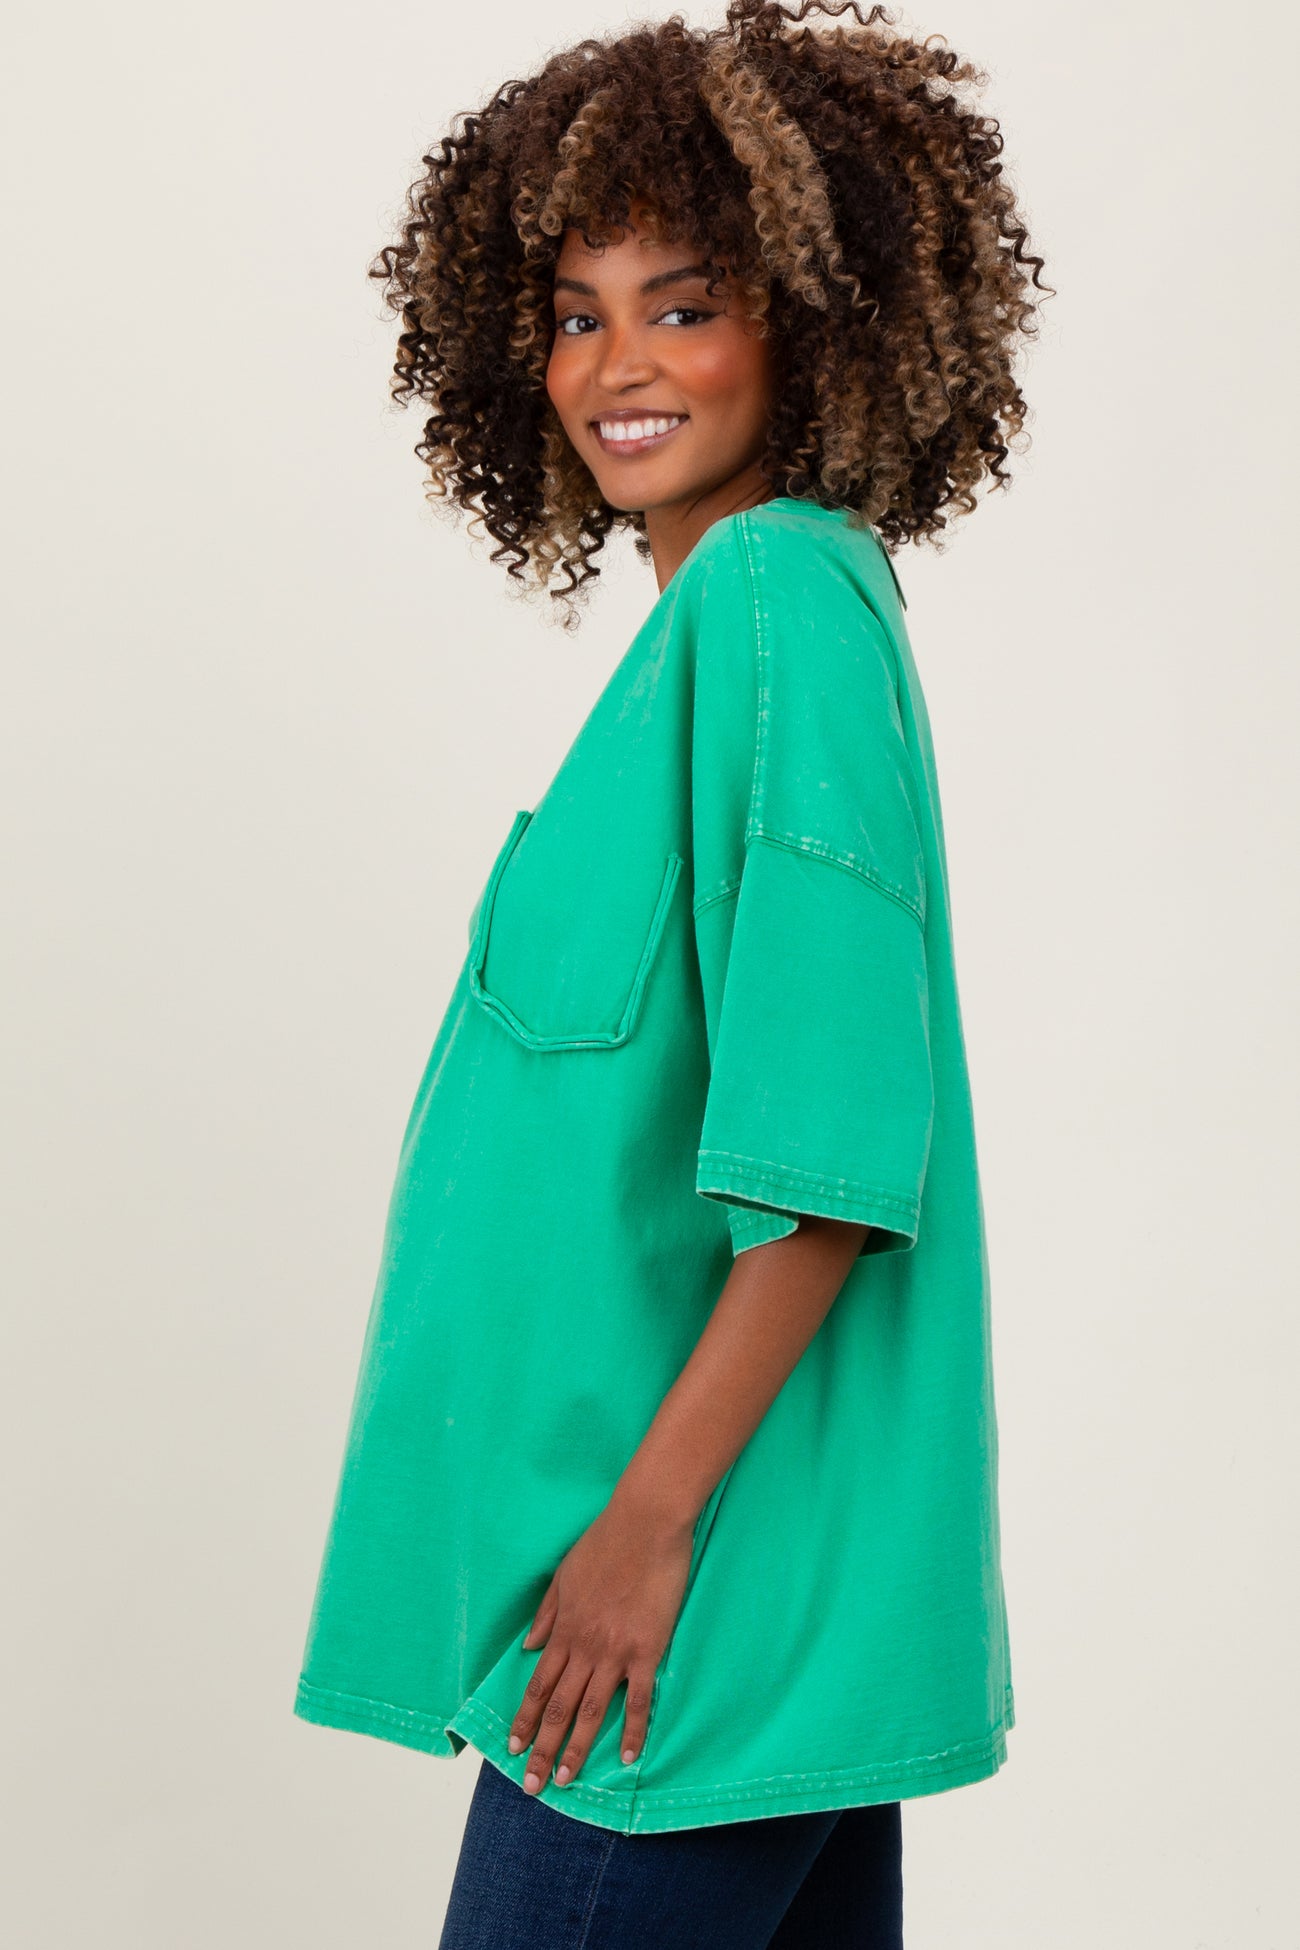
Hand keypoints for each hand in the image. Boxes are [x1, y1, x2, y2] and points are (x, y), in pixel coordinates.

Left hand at [508, 1492, 695, 1793]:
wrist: (645, 1523)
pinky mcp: (647, 1650)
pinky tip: (627, 1757)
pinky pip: (638, 1699)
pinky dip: (633, 1731)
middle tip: (532, 1784)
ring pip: (591, 1710)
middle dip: (541, 1747)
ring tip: (565, 1780)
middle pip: (558, 1707)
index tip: (512, 1747)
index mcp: (563, 1628)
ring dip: (576, 1748)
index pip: (538, 1685)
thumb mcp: (565, 1574)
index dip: (524, 1719)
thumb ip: (547, 1613)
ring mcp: (615, 1651)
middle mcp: (584, 1646)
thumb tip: (529, 1645)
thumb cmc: (605, 1541)